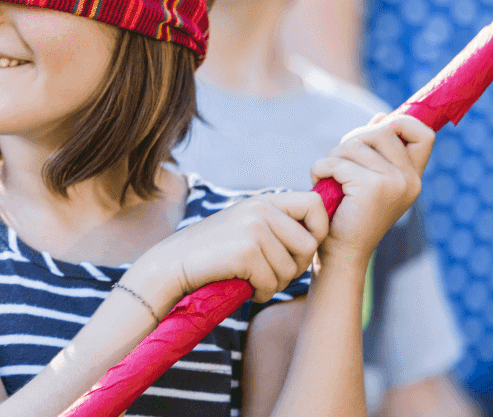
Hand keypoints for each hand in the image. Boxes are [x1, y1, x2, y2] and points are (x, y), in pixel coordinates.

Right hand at [136, 191, 328, 304]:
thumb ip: (277, 225)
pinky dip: (260, 293)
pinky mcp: (246, 251)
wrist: (173, 264)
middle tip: (270, 273)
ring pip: (292, 269)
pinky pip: (272, 283)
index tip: (301, 249)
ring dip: (274, 283)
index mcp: (265, 200)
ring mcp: (254, 228)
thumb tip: (317, 238)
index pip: (315, 204)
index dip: (319, 229)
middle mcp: (262, 208)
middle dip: (295, 267)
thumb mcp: (247, 227)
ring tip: (251, 279)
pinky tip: (243, 287)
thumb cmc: (214, 253)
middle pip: (309, 244)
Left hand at [310, 114, 434, 264]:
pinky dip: (320, 168)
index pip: (424, 133)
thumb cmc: (350, 215)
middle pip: (382, 129)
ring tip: (328, 177)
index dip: (400, 122)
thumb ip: (376, 150)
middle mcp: (409, 180)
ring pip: (356, 143)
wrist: (341, 253)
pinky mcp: (373, 188)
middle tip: (339, 161)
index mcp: (412, 177)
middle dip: (353, 138)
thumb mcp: (368, 179)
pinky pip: (338, 161)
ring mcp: (394, 183)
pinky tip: (318, 182)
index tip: (376, 130)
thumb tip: (381, 116)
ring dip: (333, 156)